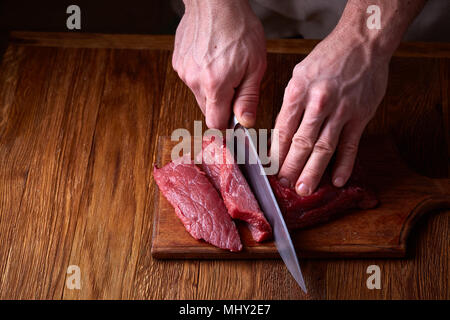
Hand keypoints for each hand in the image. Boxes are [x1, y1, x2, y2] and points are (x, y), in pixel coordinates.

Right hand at [172, 0, 266, 128]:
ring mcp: (184, 71)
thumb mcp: (255, 66)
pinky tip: (211, 57)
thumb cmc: (239, 28)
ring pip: (199, 93)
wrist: (216, 2)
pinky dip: (202, 74)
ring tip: (223, 64)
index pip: (215, 123)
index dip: (227, 123)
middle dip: (221, 103)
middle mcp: (195, 81)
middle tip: (234, 82)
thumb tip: (245, 122)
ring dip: (211, 87)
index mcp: (215, 85)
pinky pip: (191, 78)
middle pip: (207, 109)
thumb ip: (248, 98)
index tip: (235, 115)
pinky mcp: (178, 62)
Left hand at [270, 28, 389, 195]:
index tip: (270, 168)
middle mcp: (317, 104)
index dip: (275, 152)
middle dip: (290, 167)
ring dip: (313, 172)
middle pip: (301, 143)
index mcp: (298, 92)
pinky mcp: (360, 117)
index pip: (282, 130)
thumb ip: (291, 103)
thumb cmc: (328, 57)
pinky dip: (344, 165)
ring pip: (323, 148)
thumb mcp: (300, 74)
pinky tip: (337, 180)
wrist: (362, 43)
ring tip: (304, 189)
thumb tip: (281, 130)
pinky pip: (350, 145)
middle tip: (284, 184)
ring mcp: (340, 112)